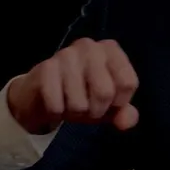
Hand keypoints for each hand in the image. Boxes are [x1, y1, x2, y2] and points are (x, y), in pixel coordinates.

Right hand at [6, 38, 139, 134]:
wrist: (41, 93)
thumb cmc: (83, 94)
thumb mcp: (109, 106)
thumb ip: (125, 114)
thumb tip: (126, 123)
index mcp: (111, 49)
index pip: (128, 83)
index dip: (119, 102)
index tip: (109, 102)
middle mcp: (90, 46)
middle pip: (105, 93)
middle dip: (96, 111)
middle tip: (87, 107)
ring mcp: (66, 54)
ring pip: (80, 103)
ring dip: (75, 113)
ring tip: (70, 104)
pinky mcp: (45, 67)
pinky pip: (57, 105)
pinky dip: (56, 113)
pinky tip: (55, 104)